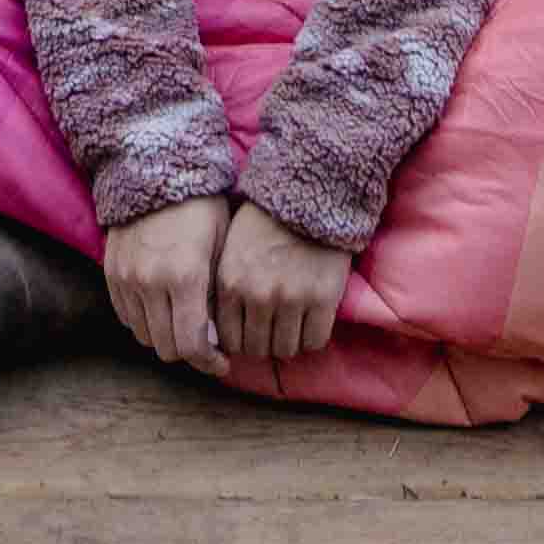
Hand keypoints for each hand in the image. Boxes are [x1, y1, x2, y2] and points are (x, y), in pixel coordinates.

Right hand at [104, 198, 225, 368]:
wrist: (156, 169)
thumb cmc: (201, 206)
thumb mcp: (220, 247)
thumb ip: (216, 294)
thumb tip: (217, 336)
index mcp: (185, 276)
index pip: (192, 344)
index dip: (209, 362)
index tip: (222, 362)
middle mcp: (151, 282)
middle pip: (166, 347)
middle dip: (189, 353)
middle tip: (206, 346)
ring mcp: (126, 278)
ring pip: (144, 336)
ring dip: (165, 338)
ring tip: (184, 326)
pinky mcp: (111, 273)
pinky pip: (125, 316)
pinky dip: (144, 321)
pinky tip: (162, 309)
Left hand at [212, 203, 355, 365]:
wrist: (307, 194)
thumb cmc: (265, 221)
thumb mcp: (229, 251)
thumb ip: (224, 289)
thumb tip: (221, 331)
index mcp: (230, 284)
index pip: (230, 340)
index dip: (240, 343)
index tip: (250, 335)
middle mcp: (258, 296)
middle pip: (258, 349)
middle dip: (264, 345)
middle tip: (273, 333)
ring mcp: (291, 299)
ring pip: (286, 349)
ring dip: (288, 343)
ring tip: (292, 328)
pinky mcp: (322, 298)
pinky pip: (315, 341)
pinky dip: (312, 338)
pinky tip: (311, 324)